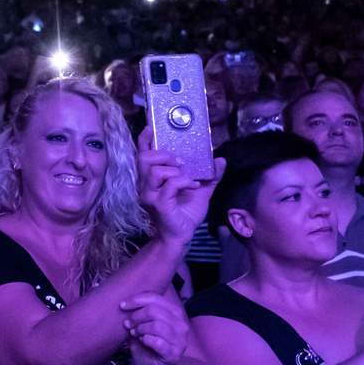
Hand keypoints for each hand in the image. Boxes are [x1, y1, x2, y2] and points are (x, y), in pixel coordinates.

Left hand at [122, 291, 190, 364]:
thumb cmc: (147, 343)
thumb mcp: (143, 323)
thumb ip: (139, 312)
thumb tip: (125, 303)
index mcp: (175, 313)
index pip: (155, 298)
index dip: (136, 300)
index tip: (122, 306)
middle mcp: (181, 325)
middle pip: (154, 311)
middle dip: (136, 316)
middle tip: (127, 324)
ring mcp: (180, 340)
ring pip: (156, 325)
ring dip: (140, 328)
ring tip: (134, 333)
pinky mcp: (174, 354)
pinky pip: (158, 342)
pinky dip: (146, 340)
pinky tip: (143, 341)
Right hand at [135, 128, 223, 244]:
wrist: (182, 236)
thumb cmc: (185, 213)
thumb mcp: (201, 190)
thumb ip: (210, 176)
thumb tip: (221, 160)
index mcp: (152, 179)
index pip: (142, 155)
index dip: (144, 140)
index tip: (150, 128)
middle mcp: (146, 185)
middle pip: (144, 159)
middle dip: (163, 155)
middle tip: (181, 161)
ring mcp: (150, 195)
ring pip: (154, 171)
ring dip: (174, 170)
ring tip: (188, 176)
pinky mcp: (158, 204)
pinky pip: (170, 185)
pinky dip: (184, 182)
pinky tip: (194, 186)